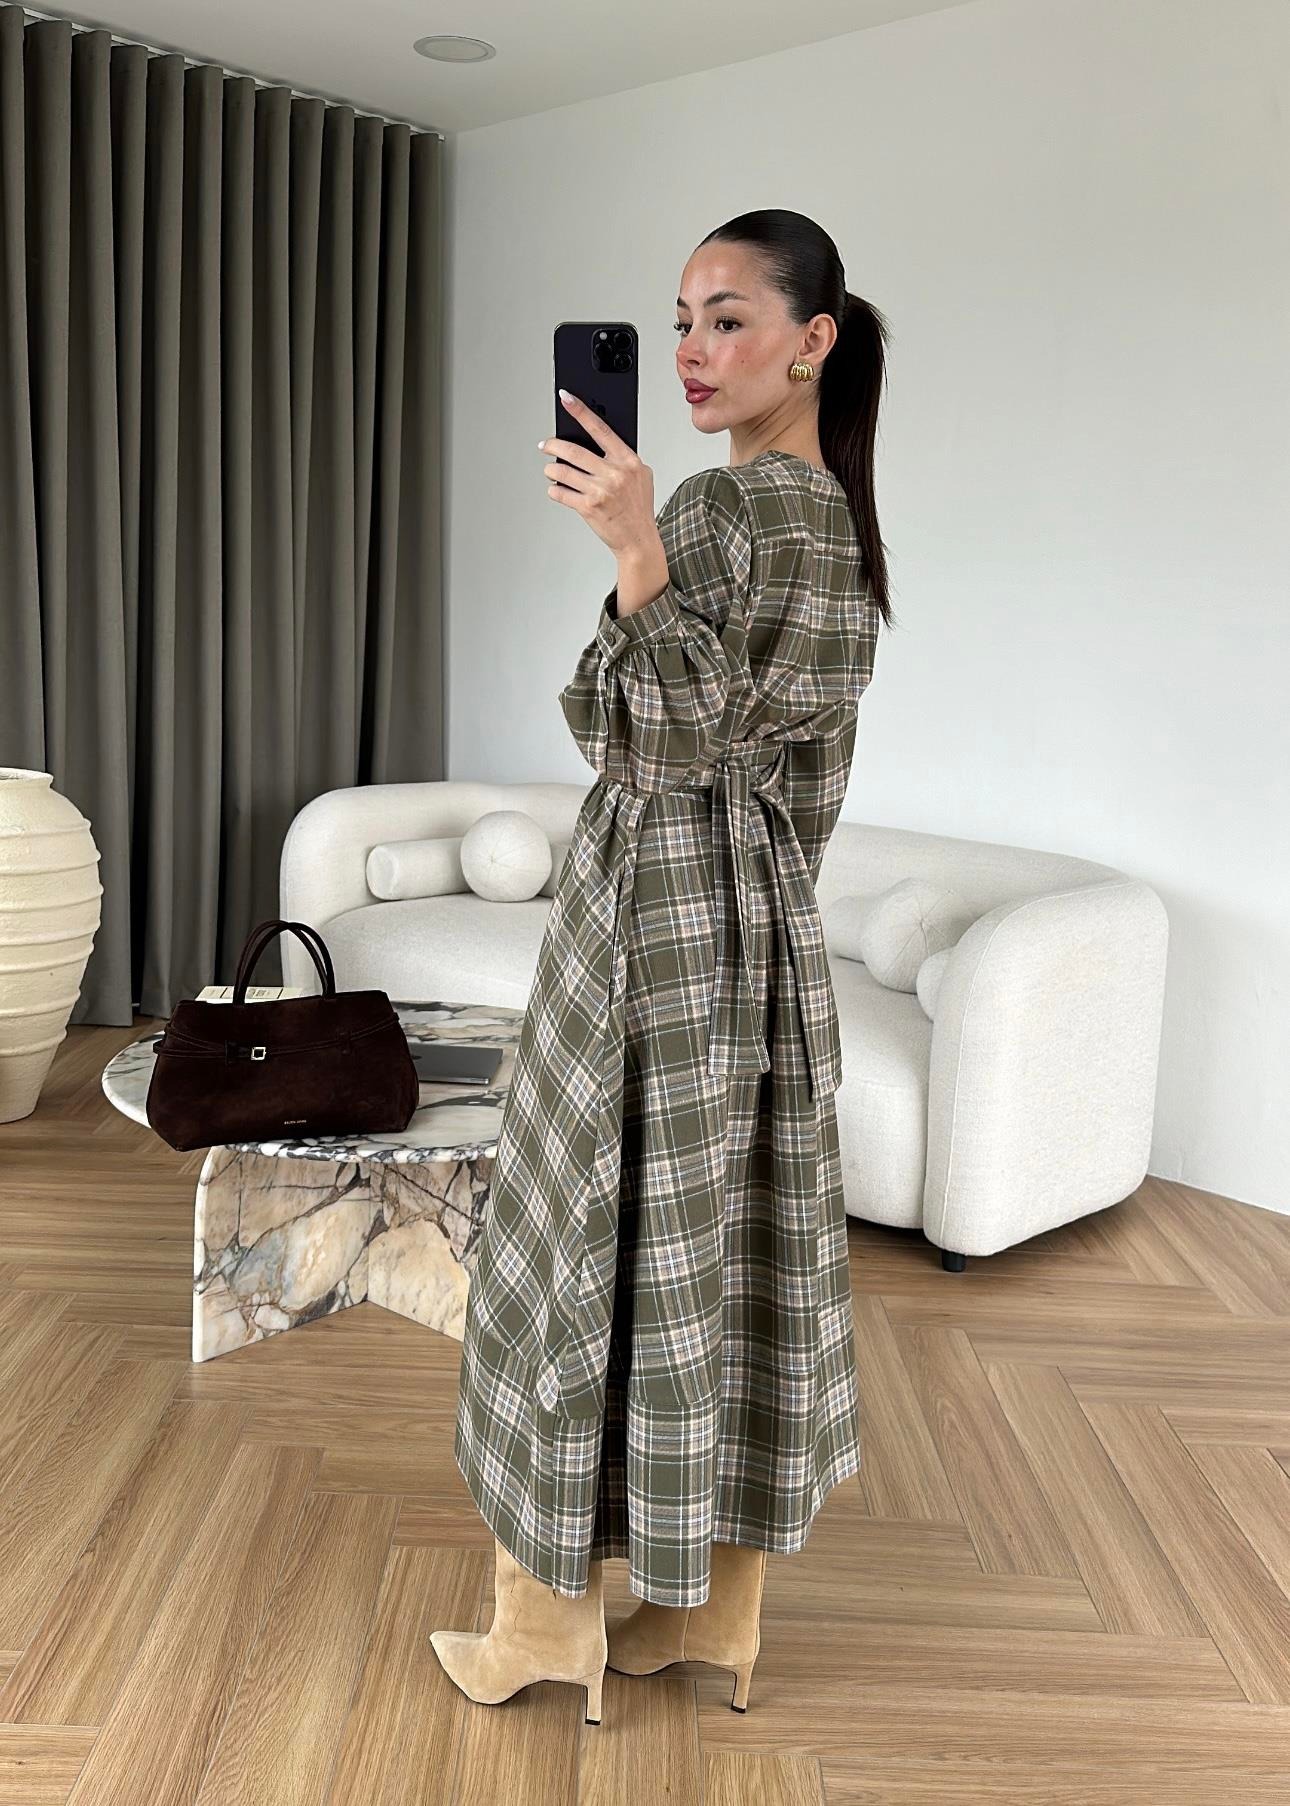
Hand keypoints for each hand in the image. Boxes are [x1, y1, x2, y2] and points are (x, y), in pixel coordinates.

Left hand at [539, 391, 658, 558]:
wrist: (638, 539)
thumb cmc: (638, 508)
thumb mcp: (641, 476)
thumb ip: (622, 458)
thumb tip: (597, 441)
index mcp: (628, 461)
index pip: (600, 428)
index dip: (581, 411)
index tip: (566, 398)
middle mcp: (614, 474)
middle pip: (574, 450)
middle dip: (552, 445)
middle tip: (545, 445)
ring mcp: (601, 491)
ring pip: (562, 471)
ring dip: (551, 470)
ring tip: (550, 470)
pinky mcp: (588, 507)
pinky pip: (560, 493)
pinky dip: (554, 489)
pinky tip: (557, 489)